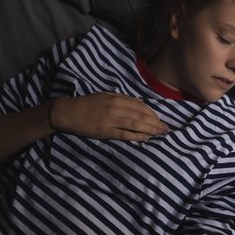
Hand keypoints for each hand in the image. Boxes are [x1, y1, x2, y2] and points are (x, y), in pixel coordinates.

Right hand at [49, 92, 168, 140]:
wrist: (68, 112)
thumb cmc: (87, 103)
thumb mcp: (106, 96)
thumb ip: (123, 98)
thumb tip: (140, 102)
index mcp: (116, 99)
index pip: (140, 106)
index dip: (152, 113)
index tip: (160, 119)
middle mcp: (115, 108)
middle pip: (140, 115)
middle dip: (155, 122)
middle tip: (166, 128)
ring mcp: (111, 121)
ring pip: (135, 125)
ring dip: (150, 129)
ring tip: (160, 133)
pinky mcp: (105, 132)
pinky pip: (124, 134)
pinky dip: (136, 136)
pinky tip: (146, 138)